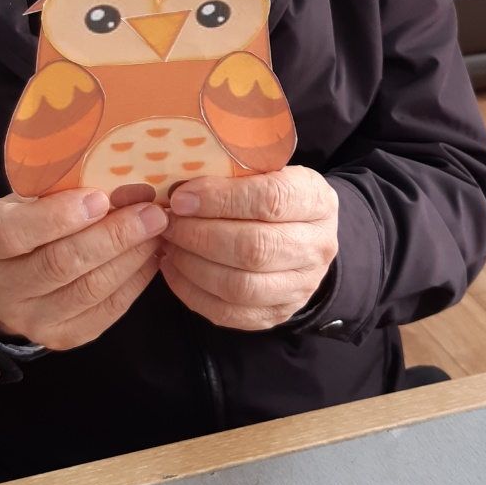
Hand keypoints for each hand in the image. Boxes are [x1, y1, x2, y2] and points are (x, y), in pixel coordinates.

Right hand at [0, 189, 165, 349]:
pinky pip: (107, 310)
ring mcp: (28, 320)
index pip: (14, 233)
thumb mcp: (24, 198)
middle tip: (150, 211)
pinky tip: (150, 254)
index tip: (100, 198)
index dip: (59, 217)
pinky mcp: (62, 337)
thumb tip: (124, 182)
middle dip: (113, 235)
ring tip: (156, 229)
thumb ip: (59, 191)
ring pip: (89, 289)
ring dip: (131, 256)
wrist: (8, 275)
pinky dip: (136, 280)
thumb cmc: (23, 222)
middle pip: (60, 264)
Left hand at [159, 166, 338, 331]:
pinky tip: (173, 268)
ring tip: (169, 244)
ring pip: (239, 286)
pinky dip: (191, 292)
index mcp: (317, 201)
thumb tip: (180, 188)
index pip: (270, 200)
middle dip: (199, 235)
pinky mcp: (277, 313)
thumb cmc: (274, 194)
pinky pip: (228, 313)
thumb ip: (232, 174)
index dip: (220, 200)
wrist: (304, 233)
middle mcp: (316, 247)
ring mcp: (300, 287)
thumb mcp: (267, 171)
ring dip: (192, 265)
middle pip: (253, 248)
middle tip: (169, 223)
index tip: (182, 198)